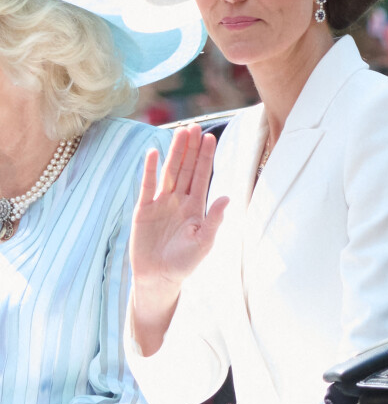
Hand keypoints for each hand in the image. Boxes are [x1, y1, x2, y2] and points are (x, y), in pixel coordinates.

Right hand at [130, 125, 227, 350]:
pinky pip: (147, 185)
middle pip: (186, 168)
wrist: (158, 278)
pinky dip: (149, 169)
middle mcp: (179, 200)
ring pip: (169, 171)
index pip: (202, 176)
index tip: (210, 137)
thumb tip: (227, 197)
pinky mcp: (143, 209)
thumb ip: (214, 220)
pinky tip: (153, 152)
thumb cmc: (184, 263)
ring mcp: (161, 203)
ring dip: (174, 152)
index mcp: (196, 207)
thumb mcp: (204, 242)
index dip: (206, 157)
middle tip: (194, 126)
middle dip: (191, 148)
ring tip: (179, 132)